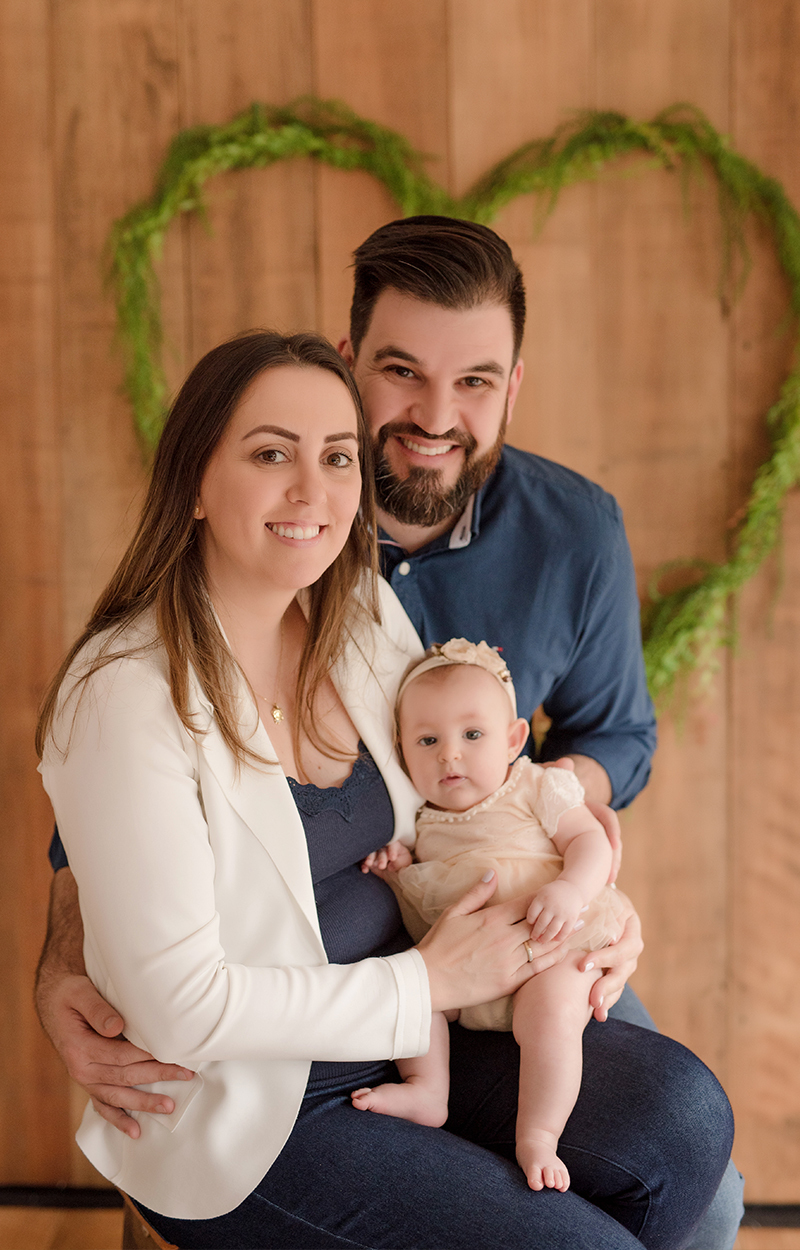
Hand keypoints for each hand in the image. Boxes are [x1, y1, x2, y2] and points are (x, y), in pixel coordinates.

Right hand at [36, 971, 193, 1138]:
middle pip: (124, 1076)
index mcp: (79, 1048)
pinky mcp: (90, 1082)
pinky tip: (136, 1131)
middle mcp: (80, 1069)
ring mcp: (85, 1079)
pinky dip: (119, 1119)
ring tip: (169, 1106)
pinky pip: (103, 1106)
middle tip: (185, 1074)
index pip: (120, 1055)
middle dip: (157, 1076)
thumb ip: (97, 1009)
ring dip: (144, 1102)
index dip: (147, 1055)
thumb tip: (117, 1026)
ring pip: (117, 1095)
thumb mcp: (79, 993)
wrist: (54, 1002)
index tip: (172, 1052)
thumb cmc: (70, 994)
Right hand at [360, 841, 412, 873]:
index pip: (392, 844)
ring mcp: (374, 852)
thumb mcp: (405, 861)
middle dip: (381, 857)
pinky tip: (365, 870)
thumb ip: (400, 862)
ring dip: (369, 858)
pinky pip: (363, 860)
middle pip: (381, 849)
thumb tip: (390, 866)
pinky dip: (363, 865)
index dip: (392, 850)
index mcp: (393, 844)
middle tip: (382, 866)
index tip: (393, 858)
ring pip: (370, 852)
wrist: (394, 869)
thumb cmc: (401, 861)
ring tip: (369, 864)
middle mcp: (382, 846)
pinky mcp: (368, 860)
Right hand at [417, 872, 566, 1012]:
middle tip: (580, 907)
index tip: (559, 893)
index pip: (526, 904)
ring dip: (562, 935)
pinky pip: (536, 968)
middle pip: (540, 922)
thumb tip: (492, 873)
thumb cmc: (438, 945)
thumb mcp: (453, 913)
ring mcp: (507, 960)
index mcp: (491, 918)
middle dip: (560, 914)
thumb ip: (476, 893)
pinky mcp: (508, 981)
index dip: (545, 898)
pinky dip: (552, 959)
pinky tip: (563, 952)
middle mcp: (503, 938)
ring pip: (543, 945)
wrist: (428, 980)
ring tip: (578, 926)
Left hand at [527, 879, 583, 942]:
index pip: (532, 913)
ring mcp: (563, 912)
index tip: (530, 925)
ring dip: (546, 938)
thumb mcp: (541, 893)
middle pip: (541, 923)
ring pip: (552, 930)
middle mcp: (552, 905)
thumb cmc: (552, 893)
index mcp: (542, 898)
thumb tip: (524, 922)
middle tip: (533, 937)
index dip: (530, 921)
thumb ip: (534, 905)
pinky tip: (554, 940)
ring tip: (541, 941)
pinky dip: (559, 938)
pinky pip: (564, 932)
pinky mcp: (572, 918)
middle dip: (536, 933)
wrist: (573, 888)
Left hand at [540, 758, 619, 882]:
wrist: (533, 794)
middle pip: (607, 840)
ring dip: (604, 869)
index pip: (605, 816)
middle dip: (612, 858)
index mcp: (585, 805)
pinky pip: (586, 862)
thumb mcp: (546, 777)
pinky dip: (588, 875)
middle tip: (610, 877)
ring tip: (603, 887)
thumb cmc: (539, 785)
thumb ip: (553, 770)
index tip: (614, 845)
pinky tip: (588, 889)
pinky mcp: (572, 848)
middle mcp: (587, 820)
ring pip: (599, 853)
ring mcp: (582, 835)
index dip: (612, 830)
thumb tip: (565, 763)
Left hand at [577, 890, 641, 1020]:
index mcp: (630, 924)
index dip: (605, 957)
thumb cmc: (593, 896)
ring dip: (609, 997)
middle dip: (608, 984)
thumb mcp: (597, 896)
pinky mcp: (617, 969)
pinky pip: (616, 987)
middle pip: (625, 968)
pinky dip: (607, 1000)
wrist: (597, 900)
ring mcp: (627, 958)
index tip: (582, 965)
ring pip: (621, 980)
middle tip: (592, 998)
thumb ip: (595, 906)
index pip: (623, 946)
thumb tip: (597, 916)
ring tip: (596, 1011)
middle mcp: (632, 943)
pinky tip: (598, 1015)